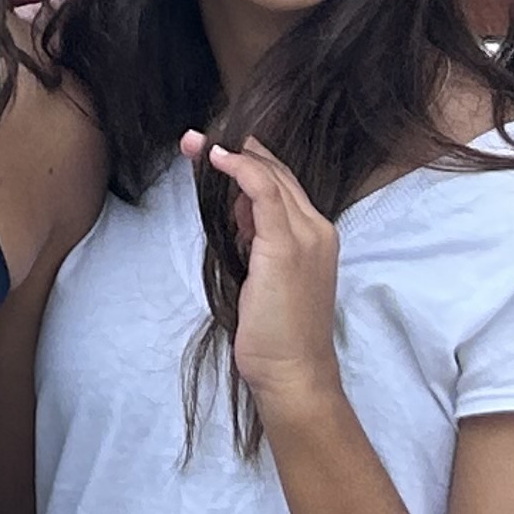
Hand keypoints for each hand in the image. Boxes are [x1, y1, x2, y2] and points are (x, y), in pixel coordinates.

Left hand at [183, 132, 344, 423]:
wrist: (294, 371)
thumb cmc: (276, 332)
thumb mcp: (263, 274)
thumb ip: (256, 239)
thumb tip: (238, 213)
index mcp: (315, 235)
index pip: (282, 185)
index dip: (248, 162)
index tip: (213, 152)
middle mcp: (317, 229)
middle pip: (277, 174)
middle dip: (237, 151)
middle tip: (195, 142)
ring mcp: (307, 236)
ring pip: (270, 177)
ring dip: (232, 156)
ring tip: (196, 146)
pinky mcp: (287, 247)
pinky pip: (265, 192)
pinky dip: (242, 169)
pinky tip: (218, 159)